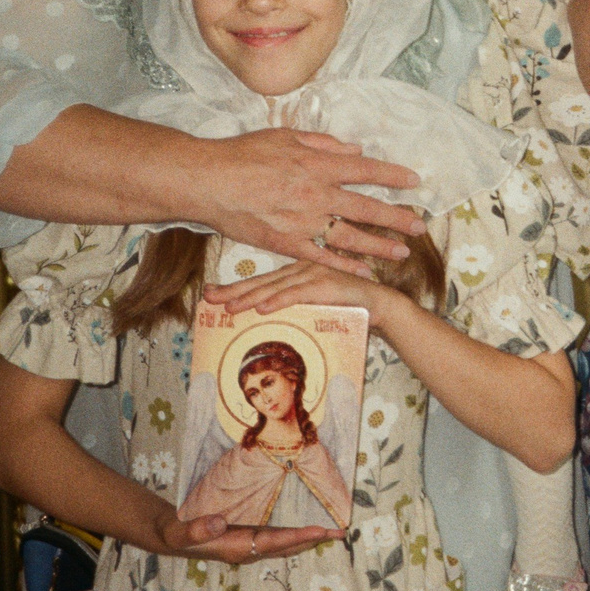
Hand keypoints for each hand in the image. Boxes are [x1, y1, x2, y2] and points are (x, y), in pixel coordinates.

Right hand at [153, 506, 337, 564]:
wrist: (170, 536)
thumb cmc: (175, 533)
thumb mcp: (178, 532)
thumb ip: (196, 529)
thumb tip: (218, 523)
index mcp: (236, 548)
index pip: (273, 542)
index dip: (297, 537)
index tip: (321, 530)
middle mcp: (248, 550)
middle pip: (288, 546)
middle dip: (313, 539)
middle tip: (340, 532)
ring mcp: (250, 545)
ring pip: (286, 544)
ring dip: (309, 538)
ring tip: (334, 531)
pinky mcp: (249, 537)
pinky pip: (279, 537)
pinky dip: (296, 533)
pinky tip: (309, 526)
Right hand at [186, 128, 425, 269]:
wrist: (208, 181)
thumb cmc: (243, 153)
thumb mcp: (286, 135)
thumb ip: (323, 143)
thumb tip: (354, 150)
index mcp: (317, 164)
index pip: (366, 170)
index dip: (393, 176)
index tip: (414, 181)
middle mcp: (316, 194)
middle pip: (367, 208)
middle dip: (397, 218)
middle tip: (420, 226)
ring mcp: (302, 221)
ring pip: (350, 237)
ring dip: (379, 245)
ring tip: (402, 251)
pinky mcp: (286, 243)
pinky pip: (322, 256)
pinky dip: (345, 263)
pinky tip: (363, 269)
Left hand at [205, 259, 394, 321]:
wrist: (380, 306)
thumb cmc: (346, 308)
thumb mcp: (313, 307)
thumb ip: (292, 308)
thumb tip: (264, 322)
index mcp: (296, 272)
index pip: (260, 281)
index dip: (235, 287)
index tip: (210, 294)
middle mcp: (302, 268)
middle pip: (261, 282)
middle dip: (233, 291)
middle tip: (209, 298)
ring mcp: (314, 274)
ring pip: (275, 287)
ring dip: (250, 297)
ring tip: (229, 306)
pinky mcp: (326, 284)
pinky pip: (297, 294)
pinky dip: (279, 300)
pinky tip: (262, 307)